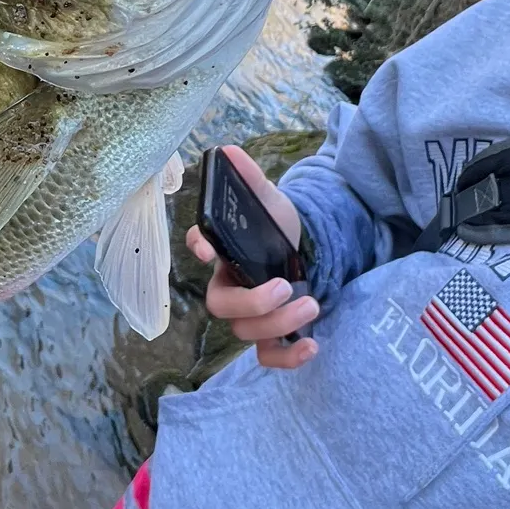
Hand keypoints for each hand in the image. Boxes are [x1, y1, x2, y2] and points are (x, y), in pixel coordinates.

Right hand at [185, 146, 318, 370]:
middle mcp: (230, 284)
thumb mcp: (269, 199)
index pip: (197, 245)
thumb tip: (227, 150)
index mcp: (223, 249)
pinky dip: (287, 358)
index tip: (209, 250)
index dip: (198, 248)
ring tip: (311, 303)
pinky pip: (267, 355)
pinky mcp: (271, 331)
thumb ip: (250, 178)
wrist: (306, 247)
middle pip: (222, 305)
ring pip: (246, 331)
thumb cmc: (276, 224)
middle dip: (253, 302)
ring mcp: (249, 312)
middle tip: (283, 286)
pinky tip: (312, 346)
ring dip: (279, 322)